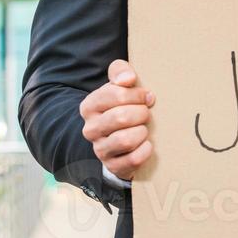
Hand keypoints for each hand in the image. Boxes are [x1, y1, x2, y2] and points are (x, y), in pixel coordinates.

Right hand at [79, 59, 154, 181]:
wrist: (118, 139)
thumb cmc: (121, 106)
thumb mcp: (118, 84)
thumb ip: (120, 71)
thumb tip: (128, 79)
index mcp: (89, 106)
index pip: (115, 94)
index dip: (137, 94)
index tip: (147, 96)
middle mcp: (90, 129)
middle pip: (121, 117)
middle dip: (141, 113)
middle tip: (146, 113)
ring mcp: (100, 149)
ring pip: (125, 139)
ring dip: (142, 131)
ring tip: (144, 128)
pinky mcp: (112, 166)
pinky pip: (133, 159)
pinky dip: (145, 150)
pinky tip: (147, 144)